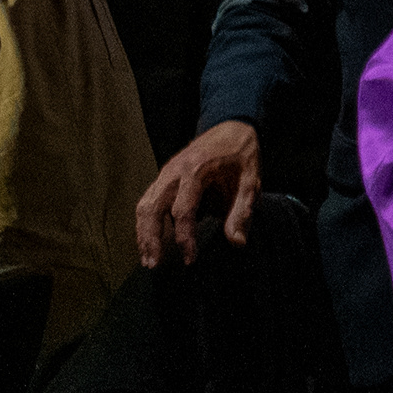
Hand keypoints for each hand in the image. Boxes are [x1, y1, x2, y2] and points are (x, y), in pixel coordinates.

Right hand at [137, 120, 264, 266]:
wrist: (229, 127)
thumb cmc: (240, 155)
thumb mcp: (250, 181)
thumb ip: (242, 211)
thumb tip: (237, 242)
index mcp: (196, 171)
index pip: (183, 210)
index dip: (185, 237)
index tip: (190, 260)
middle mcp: (174, 172)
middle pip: (152, 207)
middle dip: (150, 238)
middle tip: (154, 265)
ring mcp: (165, 174)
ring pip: (144, 205)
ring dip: (142, 233)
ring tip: (147, 259)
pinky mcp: (163, 178)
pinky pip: (147, 201)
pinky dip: (144, 223)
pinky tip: (148, 243)